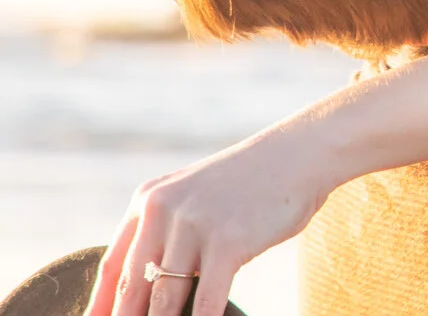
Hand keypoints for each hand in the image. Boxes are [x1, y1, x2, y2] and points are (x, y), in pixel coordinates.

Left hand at [86, 126, 329, 315]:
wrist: (299, 154)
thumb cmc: (250, 185)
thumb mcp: (195, 198)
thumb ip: (168, 233)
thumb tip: (146, 290)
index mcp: (149, 201)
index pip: (113, 265)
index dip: (101, 305)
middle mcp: (163, 210)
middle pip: (133, 286)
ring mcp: (195, 225)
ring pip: (165, 297)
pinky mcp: (228, 241)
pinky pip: (207, 298)